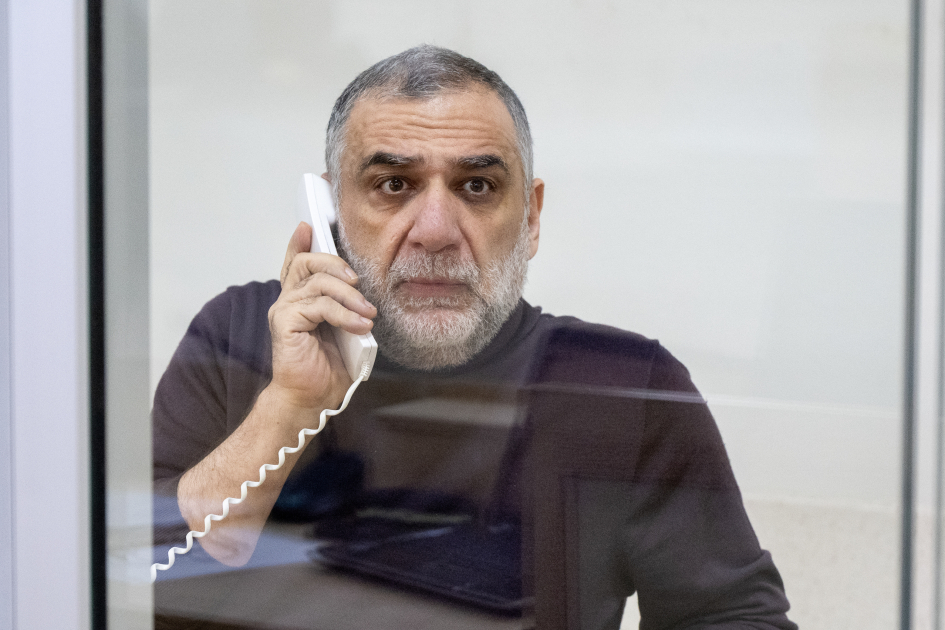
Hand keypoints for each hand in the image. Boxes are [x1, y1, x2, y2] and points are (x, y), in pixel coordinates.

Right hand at [266, 222, 376, 415]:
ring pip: (317, 282)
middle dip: (335, 264)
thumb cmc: (326, 370)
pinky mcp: (285, 323)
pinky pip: (319, 306)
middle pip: (306, 262)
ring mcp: (284, 311)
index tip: (308, 225)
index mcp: (299, 301)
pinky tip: (360, 325)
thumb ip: (345, 309)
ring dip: (349, 295)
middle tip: (358, 282)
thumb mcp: (343, 331)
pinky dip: (344, 313)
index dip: (298, 243)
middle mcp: (288, 301)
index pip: (295, 264)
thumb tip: (363, 296)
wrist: (311, 400)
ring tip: (368, 313)